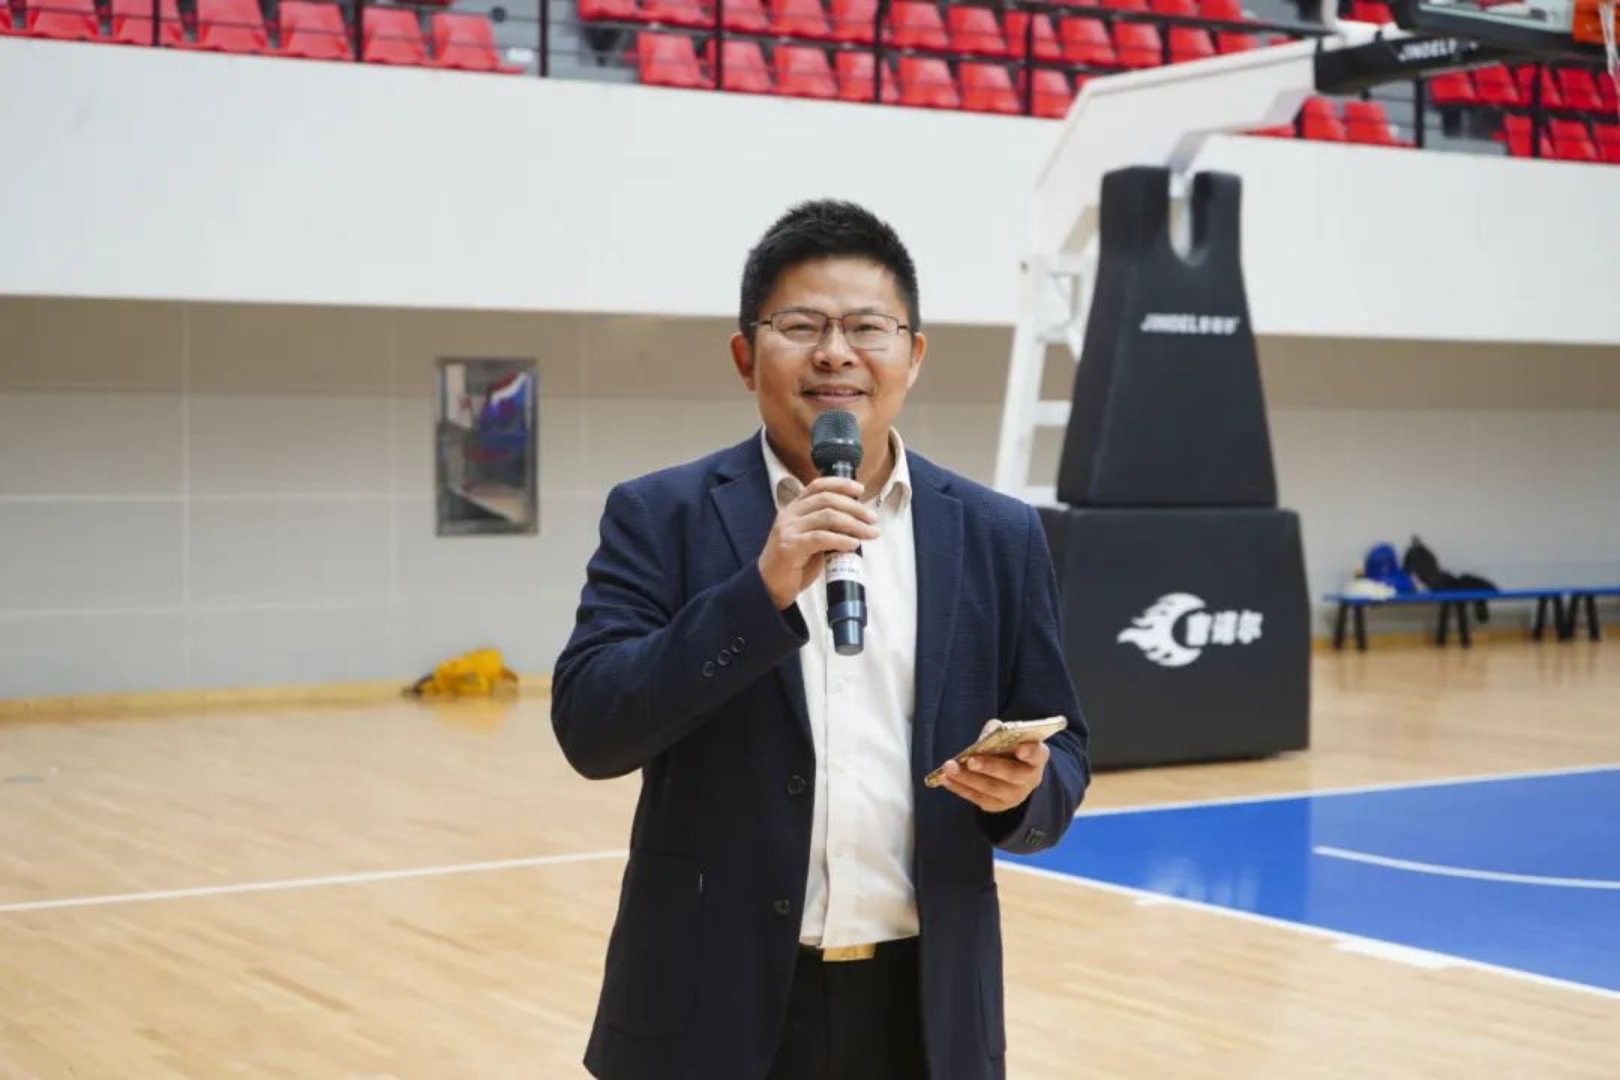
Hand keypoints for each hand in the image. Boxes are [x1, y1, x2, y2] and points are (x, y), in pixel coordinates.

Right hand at [757, 477, 878, 609]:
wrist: (769, 587)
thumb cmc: (794, 563)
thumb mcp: (811, 539)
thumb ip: (827, 528)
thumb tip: (858, 524)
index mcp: (794, 509)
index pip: (817, 486)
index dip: (840, 484)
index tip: (860, 490)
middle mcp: (789, 515)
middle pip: (827, 500)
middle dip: (855, 508)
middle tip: (873, 519)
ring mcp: (788, 530)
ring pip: (827, 516)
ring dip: (854, 524)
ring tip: (870, 533)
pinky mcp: (790, 547)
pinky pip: (821, 538)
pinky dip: (841, 539)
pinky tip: (853, 544)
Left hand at [935, 721, 1048, 813]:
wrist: (1010, 772)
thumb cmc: (1008, 748)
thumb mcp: (1006, 735)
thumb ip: (997, 732)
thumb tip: (984, 738)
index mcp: (1037, 757)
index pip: (1038, 754)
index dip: (1031, 752)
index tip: (1020, 749)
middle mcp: (1029, 779)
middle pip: (1011, 774)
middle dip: (989, 767)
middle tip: (970, 760)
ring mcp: (1014, 795)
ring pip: (990, 788)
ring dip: (967, 778)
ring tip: (949, 767)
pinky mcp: (997, 805)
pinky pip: (977, 797)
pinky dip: (960, 787)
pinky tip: (946, 779)